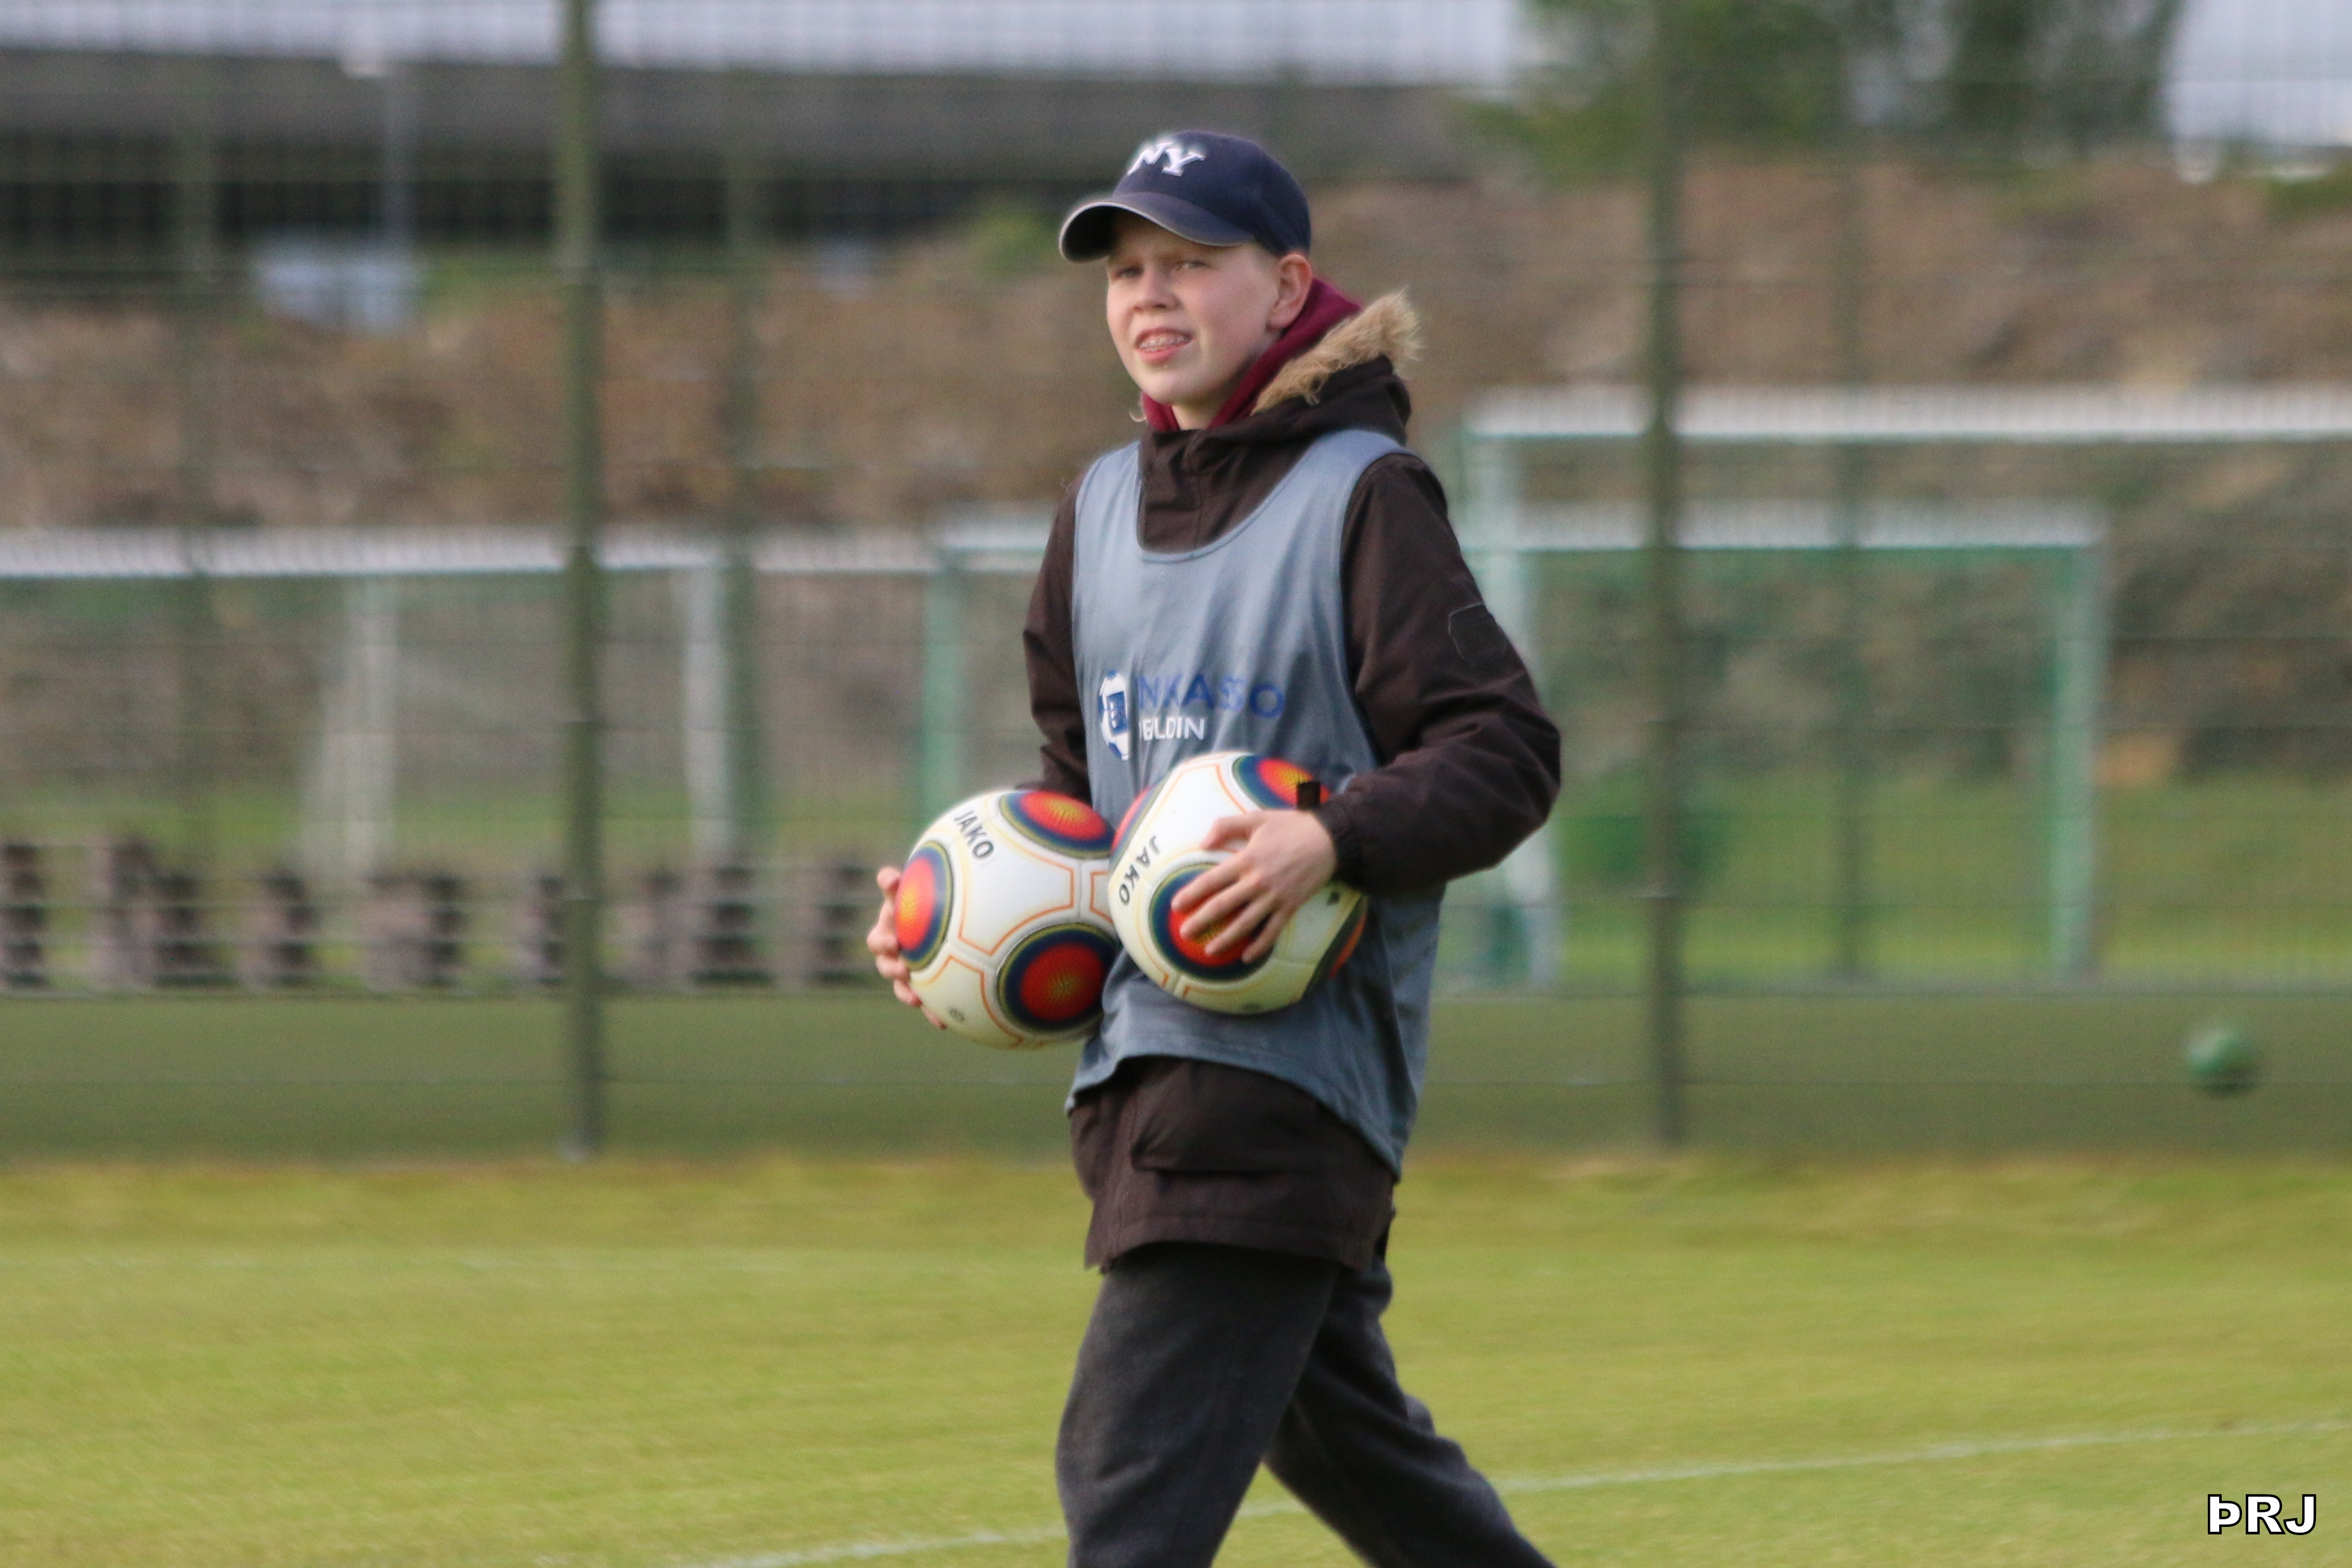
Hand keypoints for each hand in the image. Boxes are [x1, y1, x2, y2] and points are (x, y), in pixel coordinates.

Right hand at [866, 866, 944, 1028]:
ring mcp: (904, 973)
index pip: (878, 939)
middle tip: (904, 969)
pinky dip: (931, 1012)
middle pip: (886, 966)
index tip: (894, 944)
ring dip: (907, 994)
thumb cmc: (918, 902)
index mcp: (886, 934)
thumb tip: (887, 875)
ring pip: (901, 988)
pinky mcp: (918, 987)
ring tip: (917, 999)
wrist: (932, 922)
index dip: (883, 942)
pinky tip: (943, 1023)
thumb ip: (897, 885)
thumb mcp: (909, 891)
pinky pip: (924, 1001)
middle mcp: (891, 956)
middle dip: (893, 969)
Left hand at [1172, 810, 1338, 961]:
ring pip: (1245, 924)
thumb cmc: (1291, 826)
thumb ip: (1226, 826)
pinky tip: (1247, 957)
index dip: (1192, 894)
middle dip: (1201, 921)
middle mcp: (1257, 882)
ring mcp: (1274, 898)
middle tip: (1184, 933)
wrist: (1329, 839)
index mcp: (1246, 860)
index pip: (1211, 881)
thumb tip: (1202, 843)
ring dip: (1225, 939)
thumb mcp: (1256, 818)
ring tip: (1208, 951)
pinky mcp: (1290, 907)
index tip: (1176, 905)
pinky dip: (1260, 946)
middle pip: (1223, 906)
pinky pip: (1272, 931)